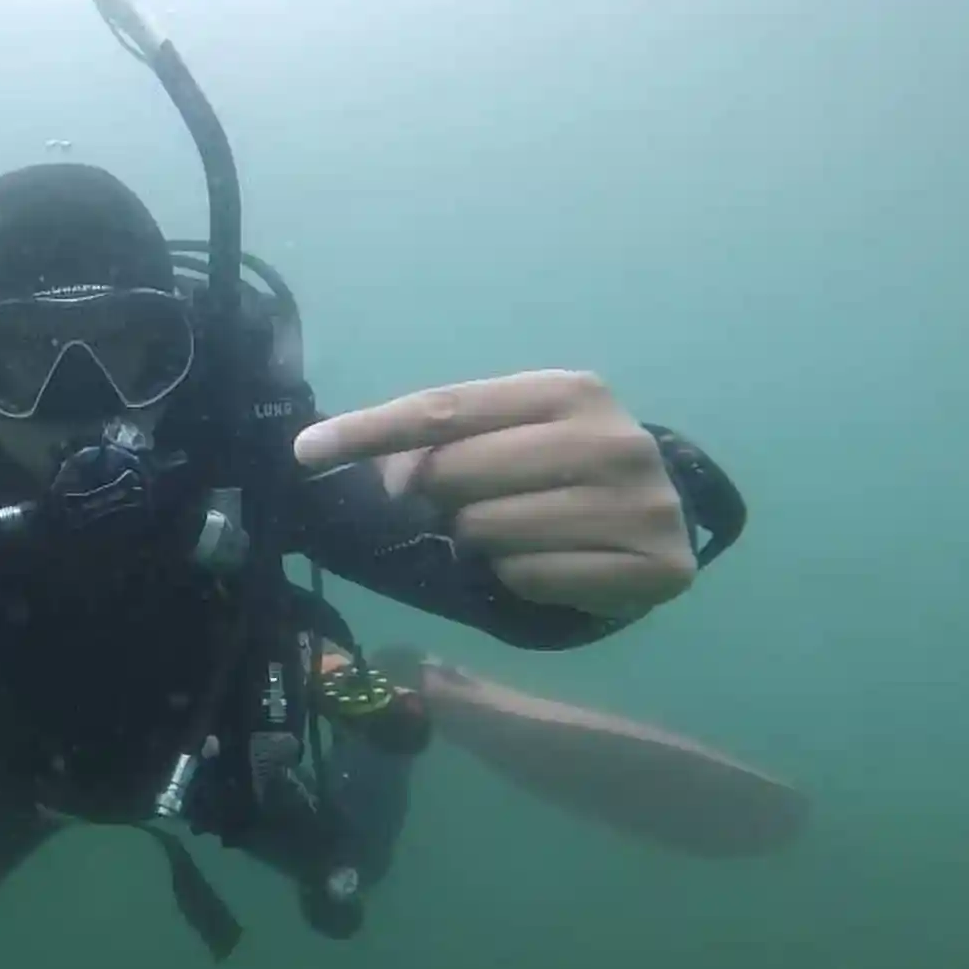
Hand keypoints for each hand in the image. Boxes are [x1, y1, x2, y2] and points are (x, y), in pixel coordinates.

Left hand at [293, 369, 694, 619]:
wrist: (662, 513)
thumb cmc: (562, 467)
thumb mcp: (510, 431)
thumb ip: (440, 436)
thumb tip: (349, 455)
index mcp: (570, 390)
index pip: (443, 409)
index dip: (368, 430)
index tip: (305, 450)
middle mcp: (614, 439)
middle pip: (457, 473)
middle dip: (436, 496)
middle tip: (459, 505)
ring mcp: (641, 505)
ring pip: (487, 531)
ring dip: (477, 540)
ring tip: (514, 530)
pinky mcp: (656, 567)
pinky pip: (528, 578)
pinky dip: (517, 577)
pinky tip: (546, 562)